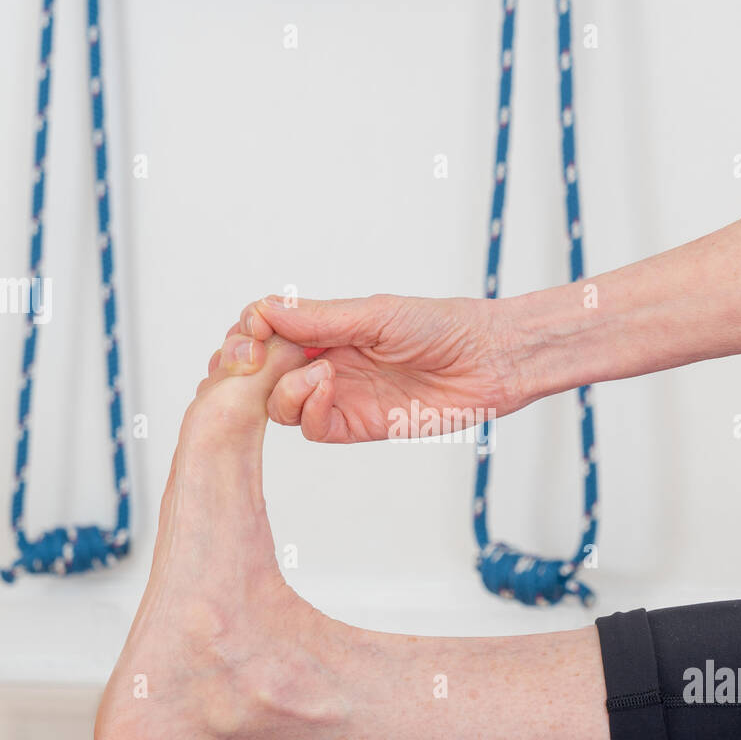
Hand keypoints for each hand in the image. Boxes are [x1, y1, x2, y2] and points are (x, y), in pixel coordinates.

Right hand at [210, 293, 522, 442]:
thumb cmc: (444, 327)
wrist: (490, 360)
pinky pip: (313, 428)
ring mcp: (341, 395)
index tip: (251, 330)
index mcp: (329, 328)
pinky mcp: (357, 426)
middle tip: (256, 359)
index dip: (250, 332)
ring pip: (280, 404)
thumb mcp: (376, 314)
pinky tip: (327, 390)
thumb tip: (266, 311)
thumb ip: (320, 318)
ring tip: (318, 373)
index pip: (268, 331)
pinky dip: (308, 411)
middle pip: (264, 371)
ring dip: (283, 389)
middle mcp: (328, 361)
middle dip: (250, 366)